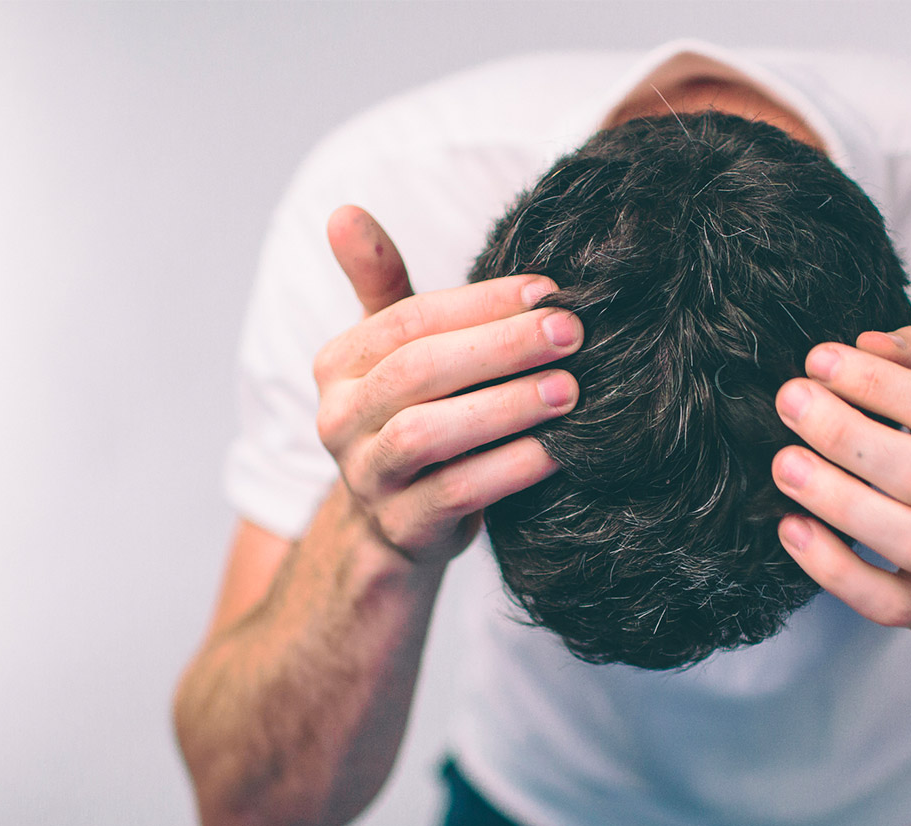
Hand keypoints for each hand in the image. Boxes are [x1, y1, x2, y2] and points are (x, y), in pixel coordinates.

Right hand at [314, 206, 581, 565]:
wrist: (401, 526)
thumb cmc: (415, 416)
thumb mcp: (396, 352)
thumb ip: (382, 285)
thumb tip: (344, 212)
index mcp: (340, 365)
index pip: (408, 321)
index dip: (479, 303)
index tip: (548, 290)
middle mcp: (340, 419)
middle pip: (418, 371)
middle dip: (500, 347)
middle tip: (571, 334)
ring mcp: (366, 478)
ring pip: (427, 434)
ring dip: (504, 408)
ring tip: (569, 391)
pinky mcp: (402, 528)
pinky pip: (454, 494)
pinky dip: (507, 471)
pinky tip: (556, 452)